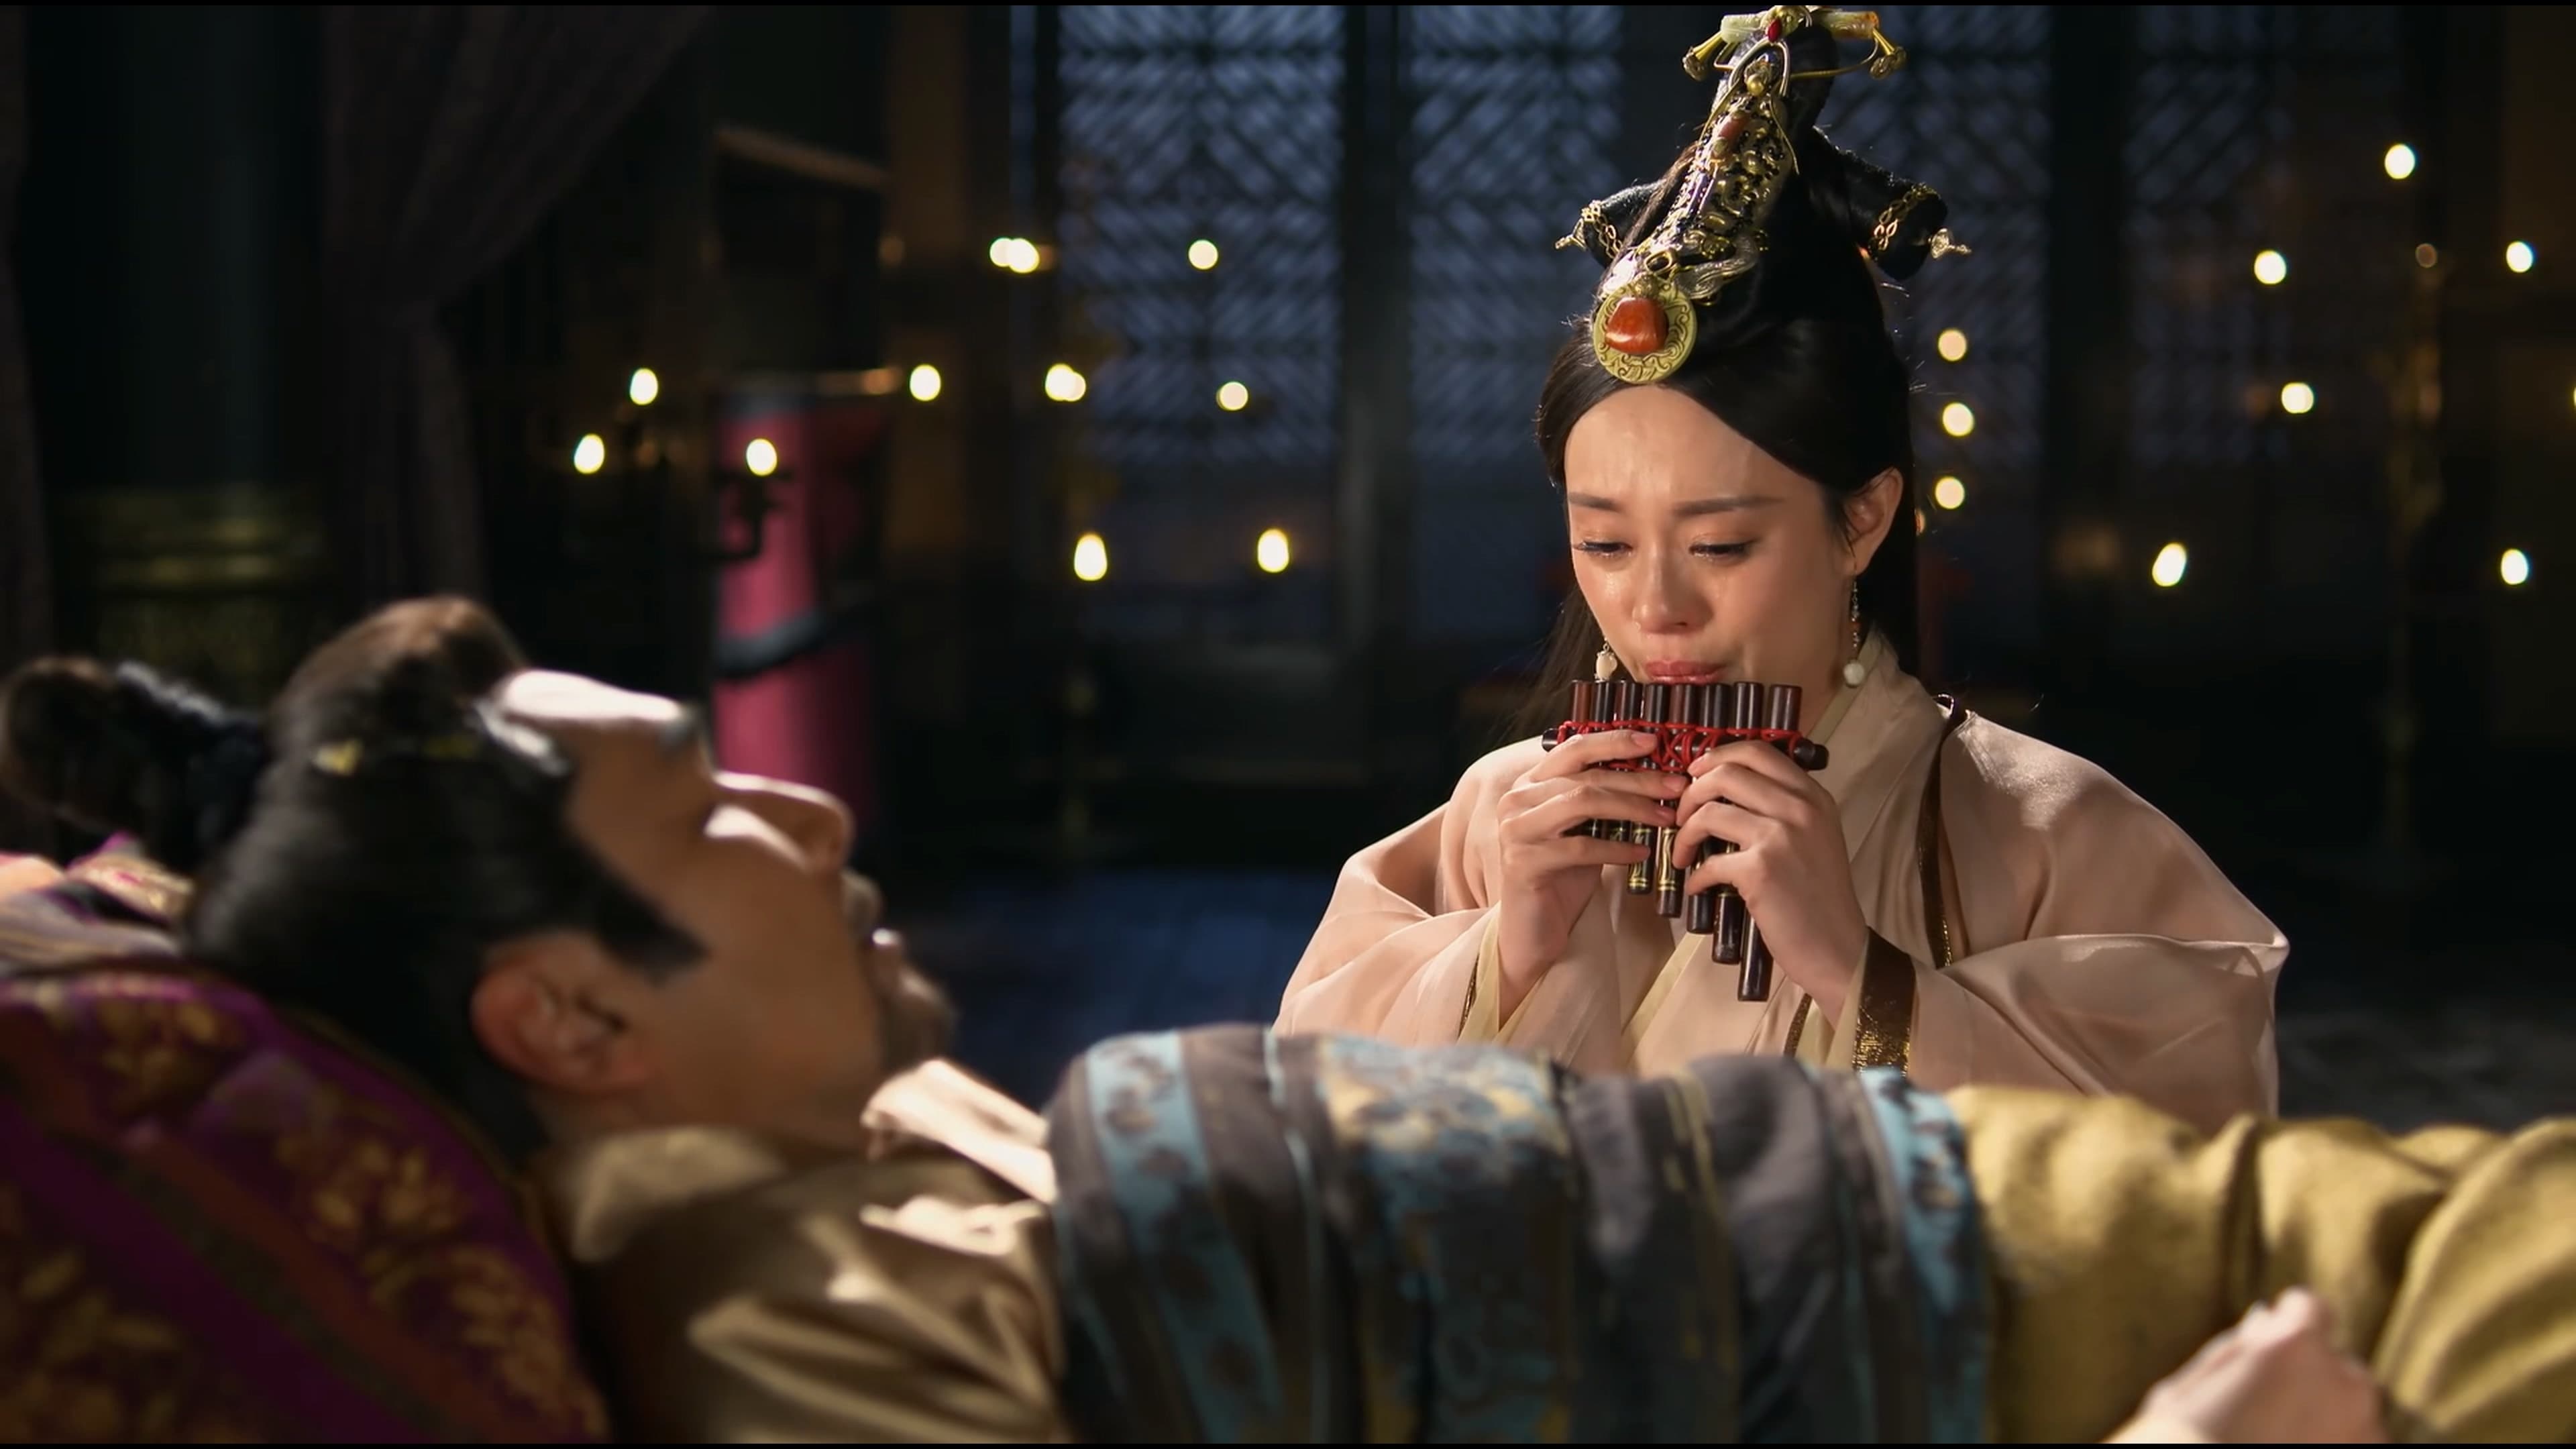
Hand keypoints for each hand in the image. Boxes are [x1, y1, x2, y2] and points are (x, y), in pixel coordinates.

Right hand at [1492, 731, 1685, 1013]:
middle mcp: (1516, 800)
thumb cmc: (1563, 877)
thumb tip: (1657, 775)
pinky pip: (1581, 847)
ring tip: (1667, 818)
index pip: (1574, 749)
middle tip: (1677, 787)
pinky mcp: (1522, 861)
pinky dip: (1617, 848)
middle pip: (1586, 776)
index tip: (1654, 741)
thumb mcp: (1584, 831)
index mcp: (1530, 784)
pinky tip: (1643, 852)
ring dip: (1633, 808)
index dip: (1615, 741)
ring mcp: (1516, 830)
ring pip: (1582, 803)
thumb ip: (1603, 800)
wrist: (1531, 931)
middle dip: (1638, 779)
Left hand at [1671, 740, 1865, 1019]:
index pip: (1758, 751)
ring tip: (1682, 853)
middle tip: (1681, 816)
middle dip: (1691, 793)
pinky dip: (1694, 876)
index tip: (1695, 774)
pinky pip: (1708, 862)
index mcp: (1813, 796)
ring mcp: (1780, 837)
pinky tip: (1698, 887)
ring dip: (1684, 834)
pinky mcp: (1760, 870)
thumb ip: (1785, 808)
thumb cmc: (1820, 896)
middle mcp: (1799, 808)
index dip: (1716, 756)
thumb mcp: (1816, 837)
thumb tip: (1729, 787)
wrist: (1838, 946)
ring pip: (1709, 812)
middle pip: (1726, 774)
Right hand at [2109, 1289, 2386, 1443]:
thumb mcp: (2185, 1390)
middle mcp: (2345, 1384)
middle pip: (2338, 1365)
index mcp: (2295, 1347)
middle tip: (2266, 1410)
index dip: (2290, 1319)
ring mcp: (2367, 1433)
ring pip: (2352, 1413)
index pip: (2311, 1307)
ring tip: (2278, 1444)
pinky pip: (2357, 1447)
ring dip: (2327, 1422)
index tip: (2272, 1337)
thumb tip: (2265, 1321)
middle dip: (2310, 1378)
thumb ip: (2234, 1349)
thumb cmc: (2179, 1445)